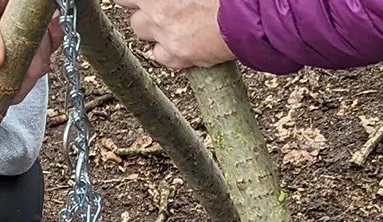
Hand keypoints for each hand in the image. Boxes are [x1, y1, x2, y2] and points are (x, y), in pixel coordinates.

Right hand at [0, 0, 63, 120]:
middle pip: (4, 96)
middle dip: (20, 75)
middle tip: (23, 42)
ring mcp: (8, 54)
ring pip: (30, 76)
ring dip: (38, 51)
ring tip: (28, 23)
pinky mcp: (30, 44)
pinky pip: (47, 55)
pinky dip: (51, 39)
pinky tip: (45, 23)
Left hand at [113, 0, 233, 69]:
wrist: (248, 17)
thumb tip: (175, 0)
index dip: (133, 0)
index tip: (140, 1)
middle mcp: (155, 11)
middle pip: (133, 14)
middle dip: (143, 11)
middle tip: (160, 9)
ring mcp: (165, 34)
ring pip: (142, 33)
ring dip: (153, 29)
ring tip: (173, 23)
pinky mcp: (178, 55)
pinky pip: (161, 55)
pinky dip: (168, 50)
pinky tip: (183, 41)